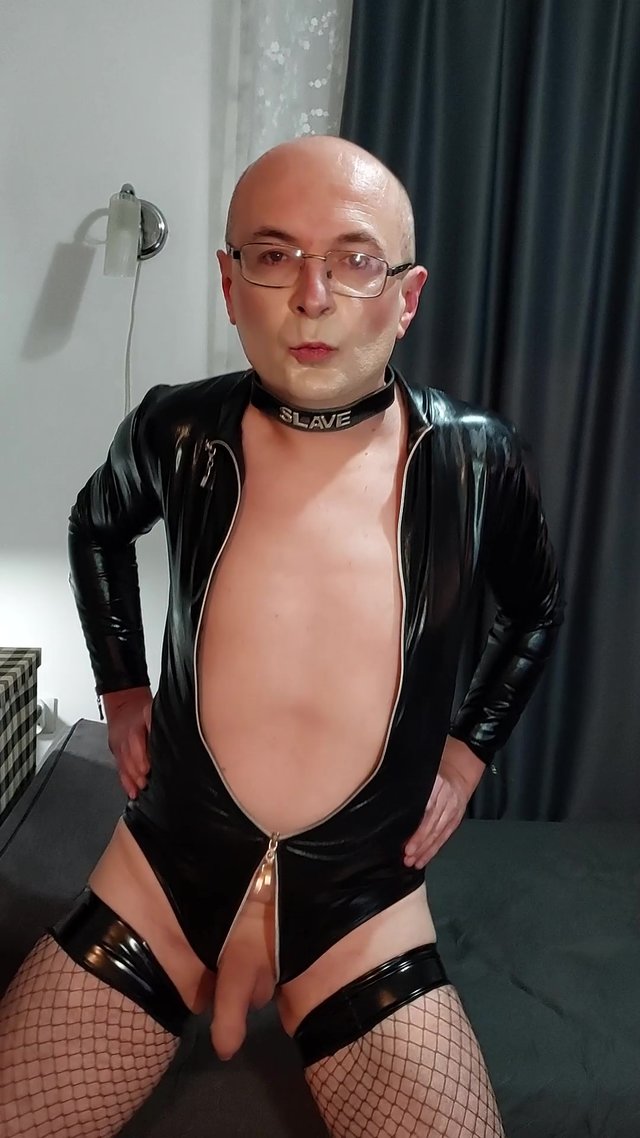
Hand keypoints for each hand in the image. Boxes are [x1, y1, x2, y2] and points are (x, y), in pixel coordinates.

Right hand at [102, 686, 152, 798]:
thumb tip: (173, 734)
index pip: (136, 740)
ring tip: (139, 789)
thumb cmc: (141, 710)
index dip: (141, 755)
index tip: (147, 768)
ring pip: (123, 764)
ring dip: (131, 778)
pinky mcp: (117, 754)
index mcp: (136, 724)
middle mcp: (126, 735)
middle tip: (145, 782)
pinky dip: (125, 782)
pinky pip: (120, 769)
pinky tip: (132, 792)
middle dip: (136, 770)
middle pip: (129, 756)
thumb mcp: (152, 710)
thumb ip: (158, 722)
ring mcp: (120, 745)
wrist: (123, 704)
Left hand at [403, 736, 485, 868]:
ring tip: (412, 863)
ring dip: (425, 850)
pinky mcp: (456, 819)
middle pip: (432, 826)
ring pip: (438, 834)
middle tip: (406, 857)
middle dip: (419, 844)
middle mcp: (446, 799)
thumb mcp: (423, 771)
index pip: (426, 811)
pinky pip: (444, 837)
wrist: (461, 768)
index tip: (406, 843)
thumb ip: (410, 785)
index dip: (417, 830)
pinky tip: (423, 859)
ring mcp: (453, 811)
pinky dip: (434, 849)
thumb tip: (388, 800)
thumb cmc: (436, 768)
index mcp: (436, 784)